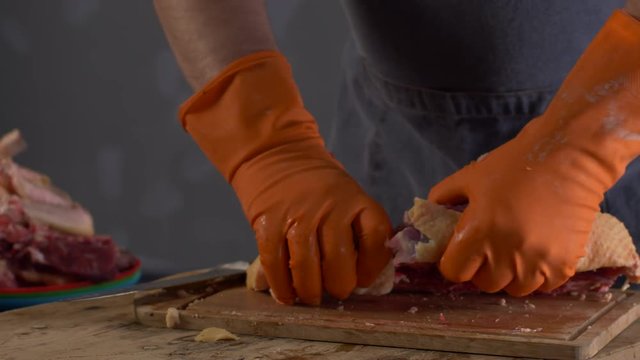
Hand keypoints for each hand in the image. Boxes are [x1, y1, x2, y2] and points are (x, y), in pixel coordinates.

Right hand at [180, 51, 391, 304]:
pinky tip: (286, 295)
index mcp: (356, 200)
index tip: (364, 279)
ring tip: (311, 298)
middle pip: (339, 261)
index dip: (372, 266)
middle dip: (339, 286)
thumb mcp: (347, 195)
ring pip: (306, 267)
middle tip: (334, 291)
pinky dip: (281, 285)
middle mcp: (329, 207)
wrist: (274, 152)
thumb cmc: (317, 184)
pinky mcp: (267, 223)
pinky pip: (275, 263)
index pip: (375, 238)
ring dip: (309, 291)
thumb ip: (357, 229)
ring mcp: (296, 215)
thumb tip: (362, 277)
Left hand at [429, 10, 639, 295]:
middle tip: (480, 254)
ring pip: (511, 288)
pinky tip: (528, 253)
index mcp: (479, 228)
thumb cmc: (517, 160)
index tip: (454, 256)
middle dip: (477, 270)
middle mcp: (507, 247)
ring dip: (503, 275)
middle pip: (481, 284)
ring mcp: (537, 257)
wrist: (572, 151)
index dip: (450, 265)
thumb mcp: (472, 174)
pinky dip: (530, 275)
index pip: (452, 271)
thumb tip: (424, 214)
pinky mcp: (563, 260)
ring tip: (505, 252)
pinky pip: (539, 284)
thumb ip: (445, 196)